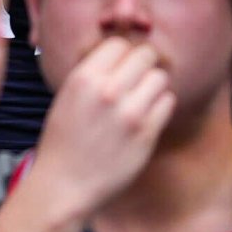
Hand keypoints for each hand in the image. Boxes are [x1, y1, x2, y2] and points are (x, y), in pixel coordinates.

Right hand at [17, 34, 176, 212]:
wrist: (63, 187)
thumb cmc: (63, 142)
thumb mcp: (68, 96)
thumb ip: (94, 73)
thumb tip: (124, 53)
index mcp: (84, 78)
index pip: (119, 44)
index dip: (122, 54)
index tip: (122, 67)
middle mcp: (108, 91)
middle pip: (145, 55)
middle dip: (143, 66)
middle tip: (137, 82)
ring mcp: (129, 113)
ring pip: (160, 78)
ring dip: (154, 87)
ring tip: (142, 101)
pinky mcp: (146, 134)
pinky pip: (167, 103)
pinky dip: (160, 107)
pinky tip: (146, 117)